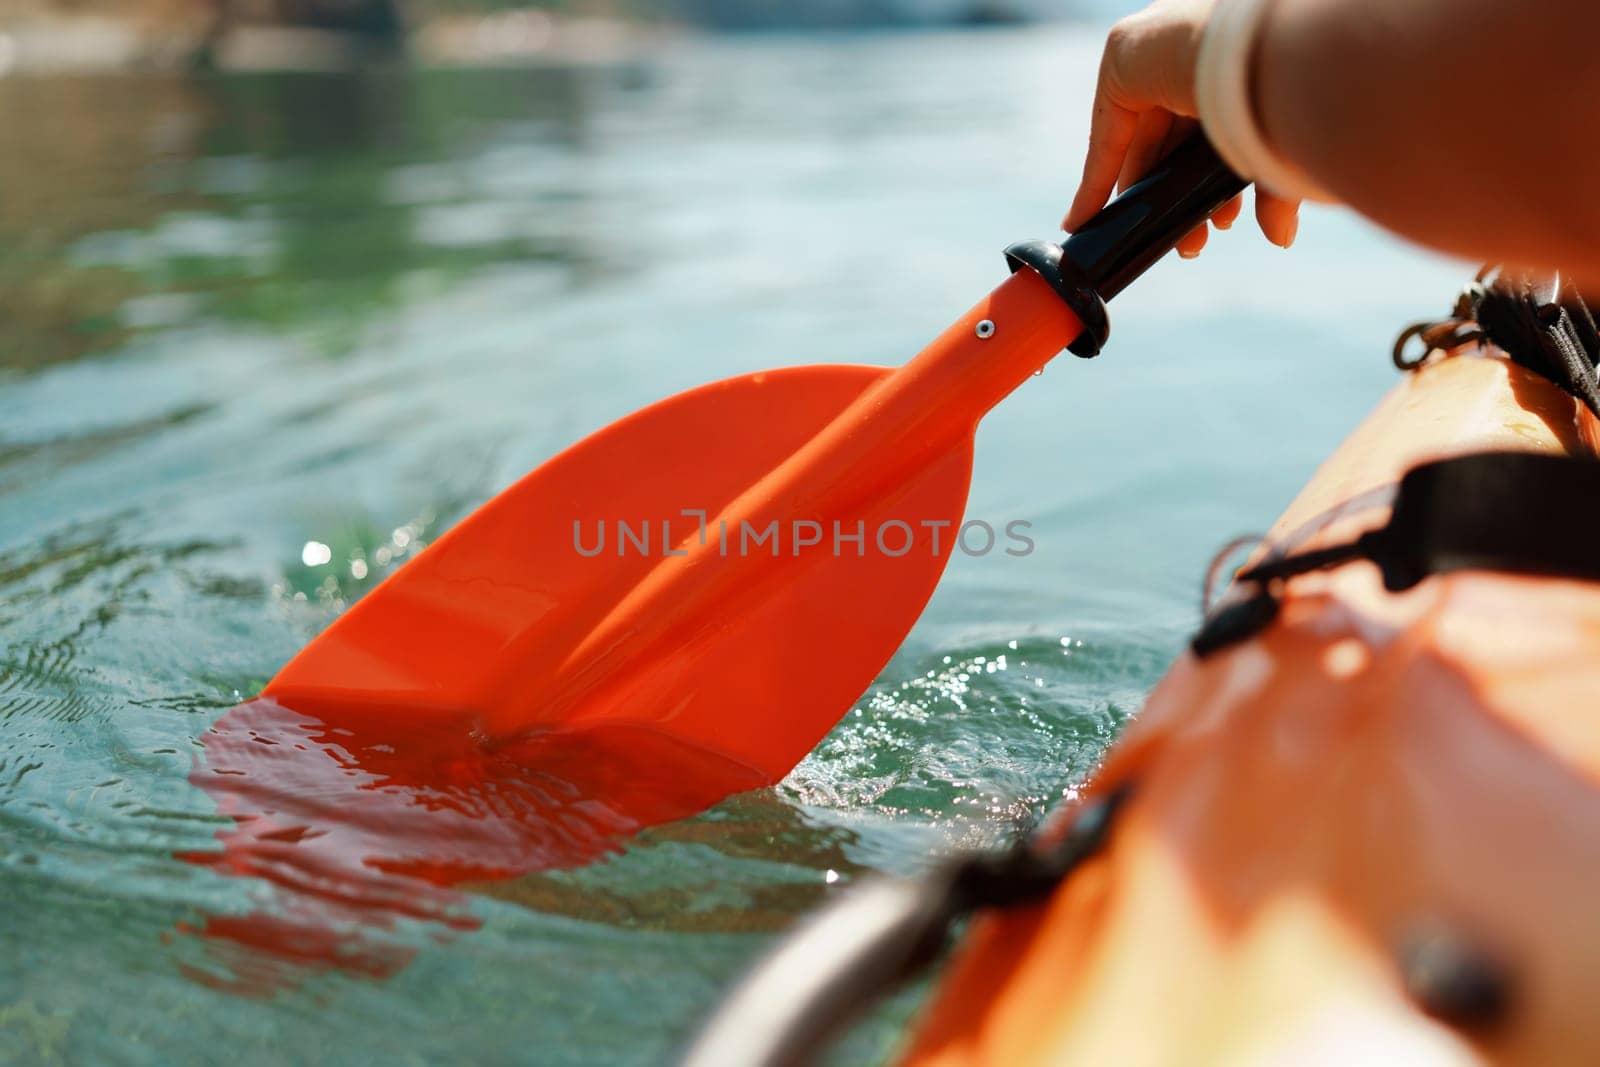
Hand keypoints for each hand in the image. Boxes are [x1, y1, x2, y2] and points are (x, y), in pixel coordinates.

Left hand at [1062, 0, 1300, 255]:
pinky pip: (1106, 137)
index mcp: (1240, 62)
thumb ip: (1275, 189)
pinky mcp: (1123, 66)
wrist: (1260, 51)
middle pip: (1175, 143)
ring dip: (1146, 199)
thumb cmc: (1288, 87)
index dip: (1210, 181)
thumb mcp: (1277, 146)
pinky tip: (1084, 222)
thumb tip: (1280, 239)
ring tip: (1163, 241)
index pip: (1215, 132)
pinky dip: (1095, 182)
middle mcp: (1197, 51)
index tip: (1217, 219)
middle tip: (1192, 244)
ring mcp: (1158, 55)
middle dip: (1179, 198)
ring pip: (1144, 144)